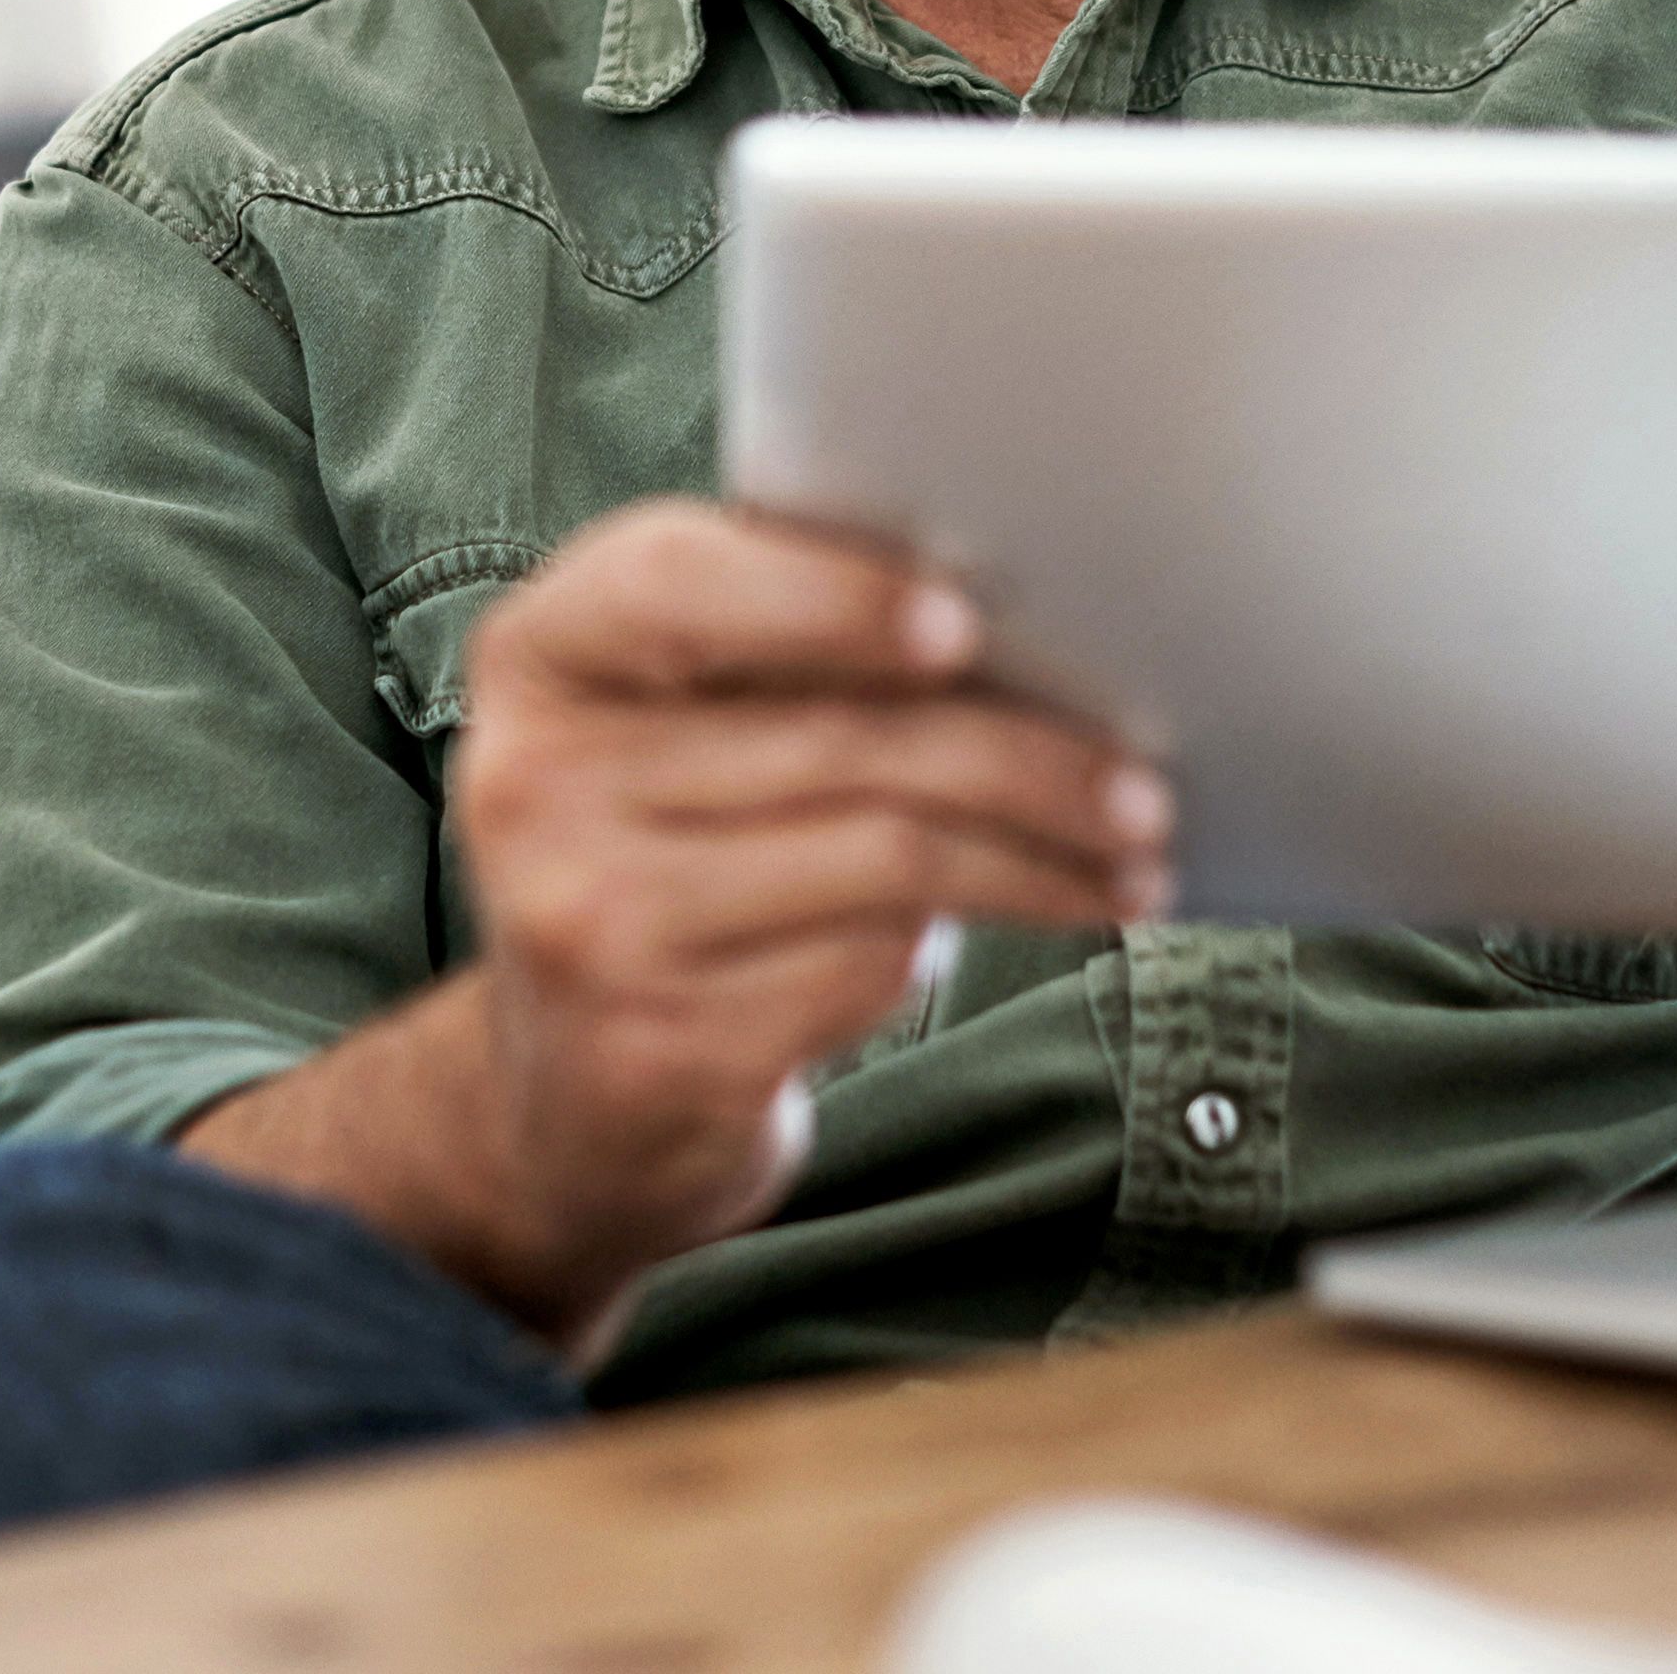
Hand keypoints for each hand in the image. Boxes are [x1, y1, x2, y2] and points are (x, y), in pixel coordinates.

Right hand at [183, 501, 1168, 1355]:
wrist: (572, 1094)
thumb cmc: (672, 852)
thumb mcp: (679, 726)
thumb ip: (790, 649)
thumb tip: (1035, 625)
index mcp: (542, 654)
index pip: (674, 583)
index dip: (827, 595)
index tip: (966, 624)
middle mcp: (533, 783)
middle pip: (835, 740)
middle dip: (1022, 760)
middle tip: (1143, 785)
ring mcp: (585, 924)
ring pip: (880, 860)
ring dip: (1036, 863)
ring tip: (1131, 863)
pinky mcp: (655, 1049)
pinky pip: (863, 971)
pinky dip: (951, 950)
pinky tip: (1005, 933)